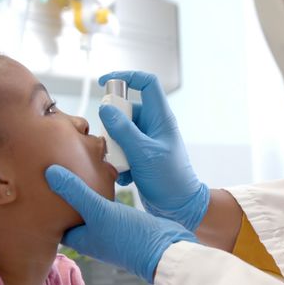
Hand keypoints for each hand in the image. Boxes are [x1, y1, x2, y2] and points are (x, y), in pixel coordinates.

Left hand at [46, 165, 195, 282]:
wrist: (167, 250)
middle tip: (49, 167)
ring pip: (87, 206)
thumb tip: (49, 171)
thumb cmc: (130, 237)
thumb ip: (75, 191)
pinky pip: (103, 203)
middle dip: (59, 194)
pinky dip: (99, 190)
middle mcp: (90, 235)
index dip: (42, 202)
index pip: (52, 219)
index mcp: (79, 238)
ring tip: (71, 166)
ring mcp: (106, 230)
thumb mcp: (99, 211)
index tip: (32, 179)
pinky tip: (100, 174)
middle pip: (68, 211)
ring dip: (80, 190)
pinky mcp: (121, 222)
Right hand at [99, 71, 209, 230]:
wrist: (179, 208)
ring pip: (120, 132)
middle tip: (111, 142)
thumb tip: (105, 108)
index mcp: (161, 118)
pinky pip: (121, 149)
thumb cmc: (169, 179)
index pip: (146, 83)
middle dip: (113, 125)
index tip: (104, 82)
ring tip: (119, 164)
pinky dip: (119, 161)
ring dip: (114, 147)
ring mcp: (146, 141)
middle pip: (126, 109)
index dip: (126, 76)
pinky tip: (125, 176)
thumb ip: (123, 130)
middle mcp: (154, 126)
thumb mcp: (143, 153)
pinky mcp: (140, 156)